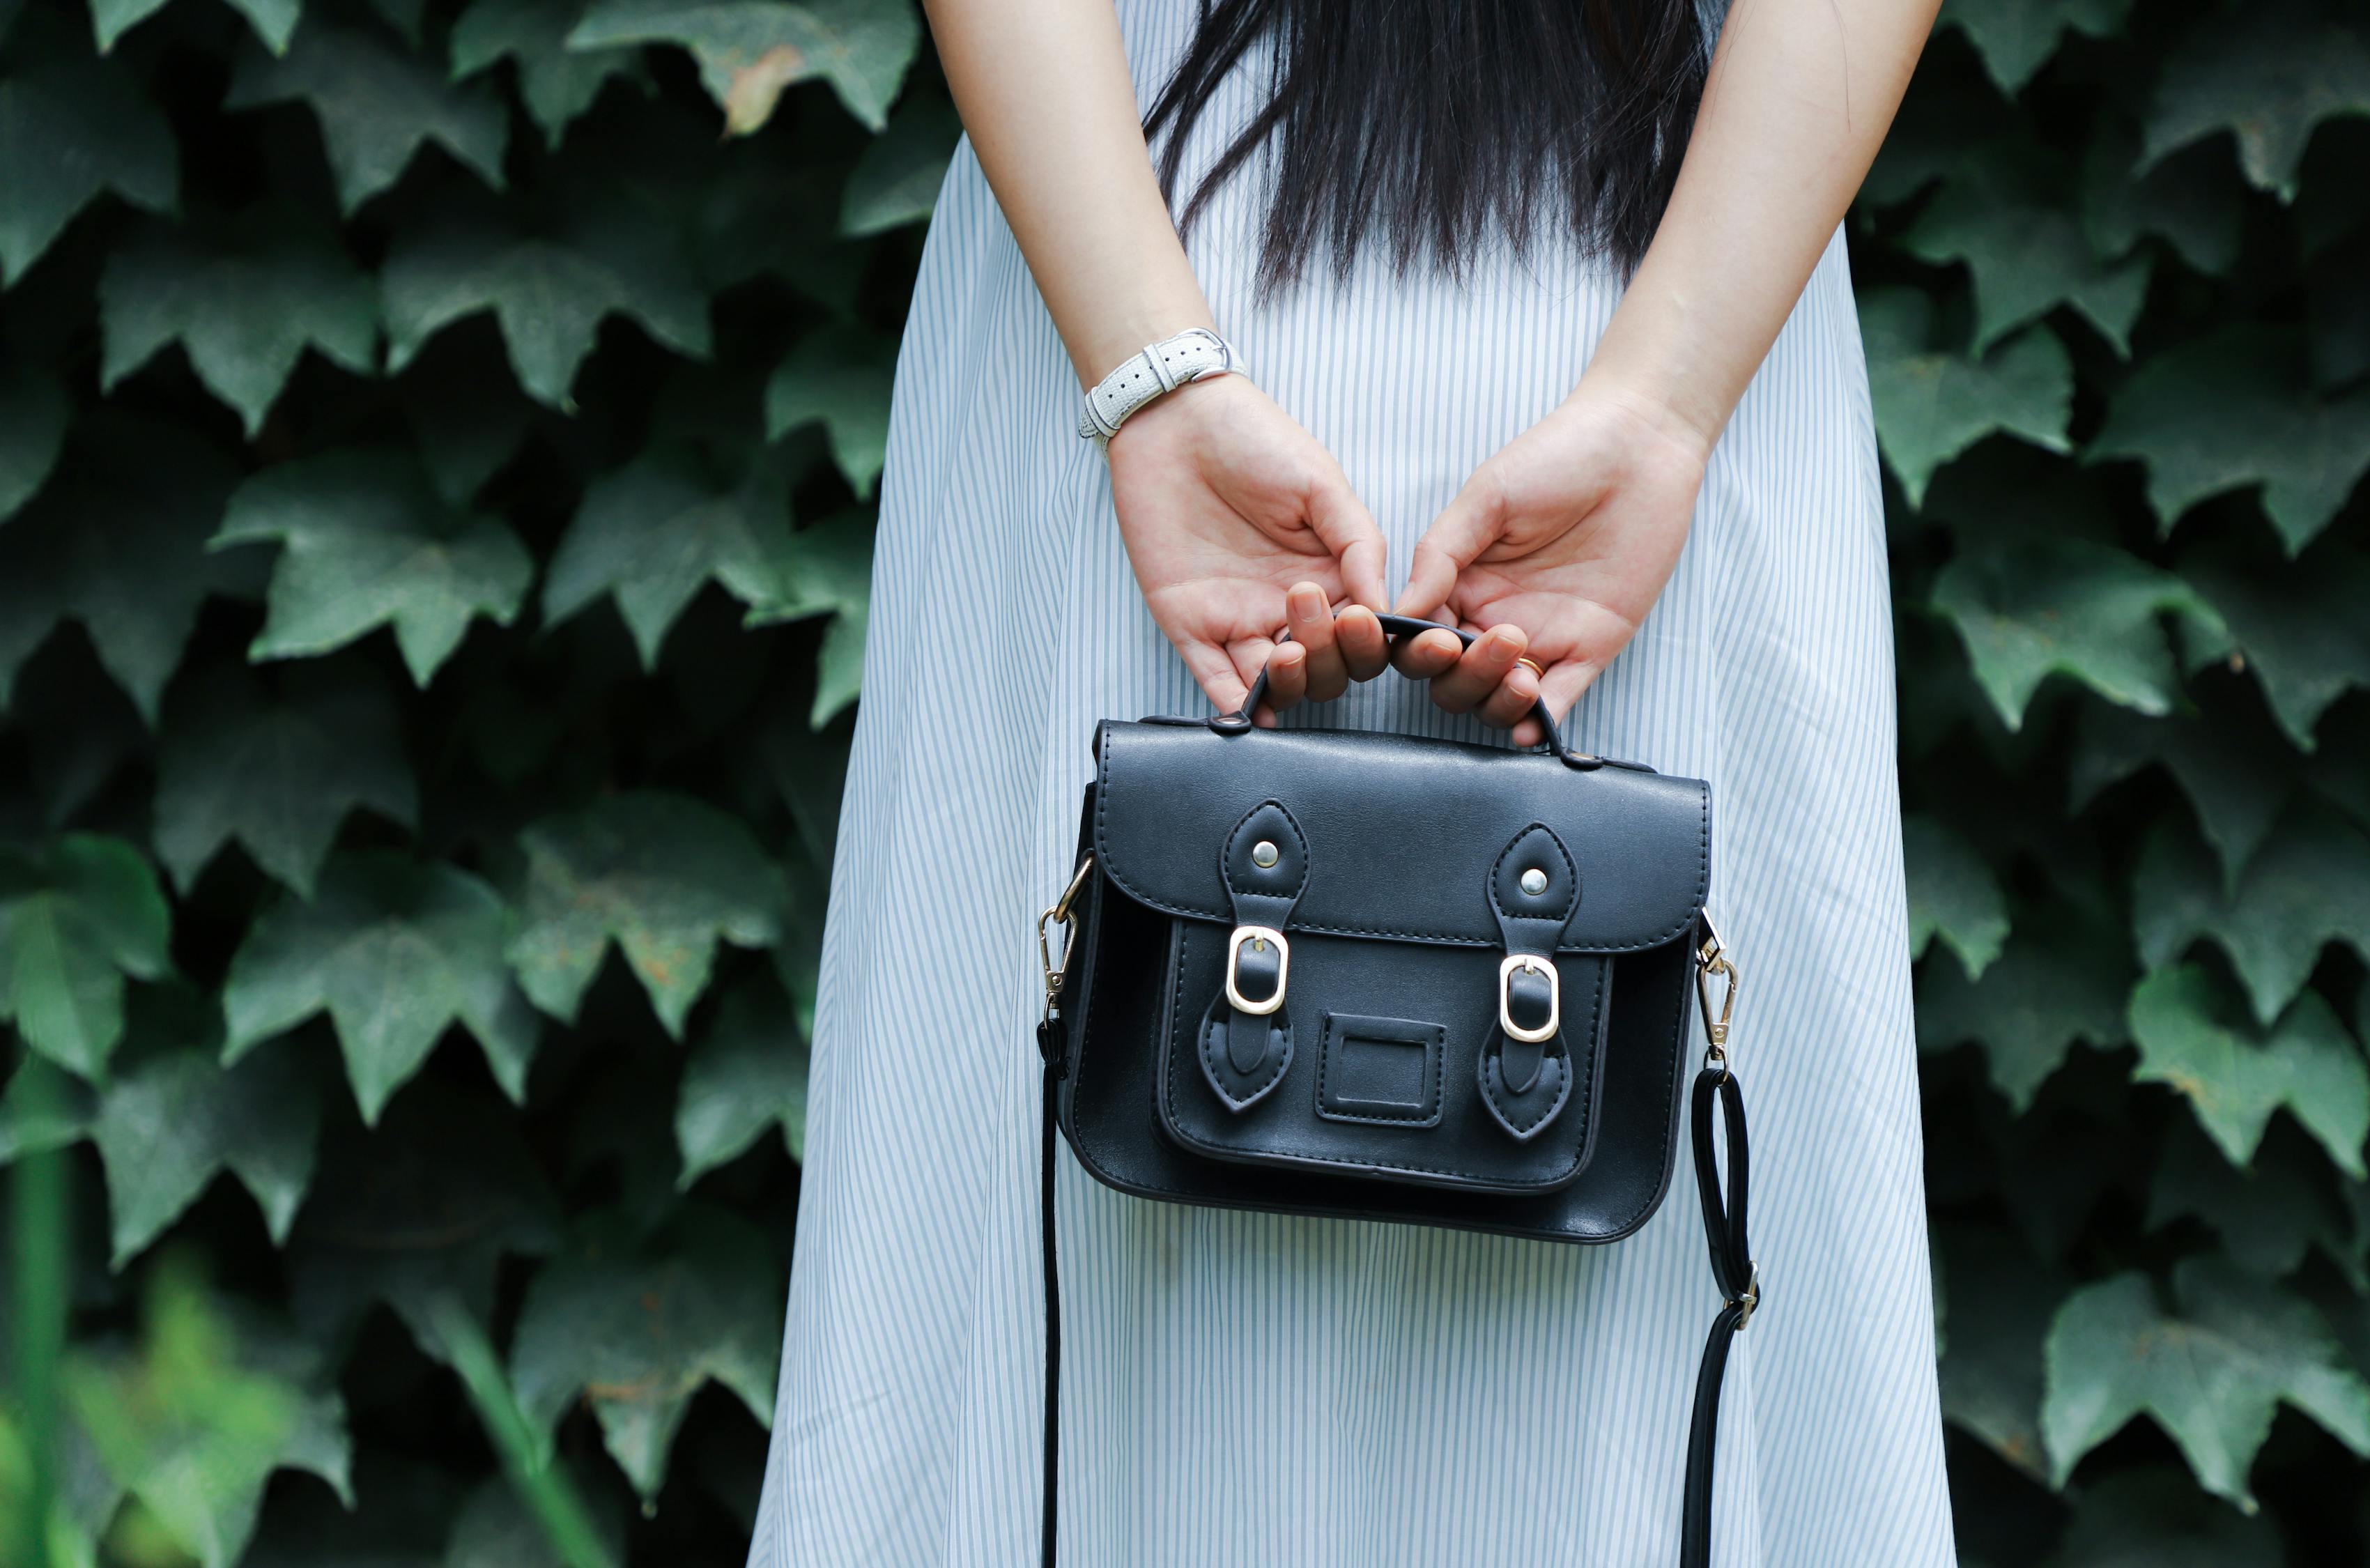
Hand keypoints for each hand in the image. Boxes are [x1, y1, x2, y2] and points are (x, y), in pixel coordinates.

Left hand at [1107, 373, 1389, 719]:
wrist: (1174, 420)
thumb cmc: (1254, 439)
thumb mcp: (1321, 485)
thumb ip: (1359, 546)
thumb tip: (1386, 608)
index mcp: (1330, 576)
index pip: (1362, 635)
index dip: (1368, 640)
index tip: (1362, 619)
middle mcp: (1288, 608)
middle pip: (1326, 668)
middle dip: (1329, 658)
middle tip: (1312, 614)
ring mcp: (1240, 619)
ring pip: (1277, 682)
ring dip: (1290, 685)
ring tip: (1287, 657)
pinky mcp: (1190, 623)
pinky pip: (1215, 677)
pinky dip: (1234, 703)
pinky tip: (1252, 711)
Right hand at [1393, 382, 1711, 744]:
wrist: (1639, 445)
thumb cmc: (1559, 456)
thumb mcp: (1486, 497)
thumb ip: (1439, 554)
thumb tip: (1398, 610)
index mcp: (1461, 582)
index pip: (1419, 638)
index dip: (1417, 650)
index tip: (1435, 639)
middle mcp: (1493, 616)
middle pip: (1453, 679)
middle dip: (1460, 677)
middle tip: (1490, 642)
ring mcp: (1543, 636)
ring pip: (1499, 699)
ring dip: (1495, 701)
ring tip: (1518, 676)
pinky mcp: (1591, 646)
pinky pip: (1560, 699)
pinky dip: (1542, 721)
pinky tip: (1532, 723)